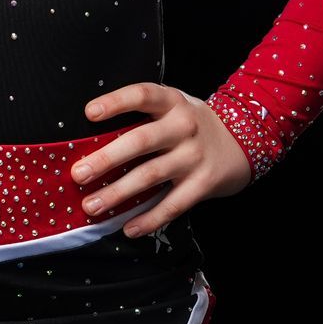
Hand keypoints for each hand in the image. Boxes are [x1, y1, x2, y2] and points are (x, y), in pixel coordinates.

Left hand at [72, 83, 252, 238]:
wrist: (244, 140)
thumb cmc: (189, 124)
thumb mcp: (170, 108)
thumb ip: (139, 117)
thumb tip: (88, 142)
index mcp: (171, 102)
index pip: (141, 95)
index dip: (115, 102)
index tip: (89, 113)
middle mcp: (183, 126)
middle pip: (140, 141)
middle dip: (106, 159)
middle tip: (78, 174)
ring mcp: (194, 156)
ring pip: (151, 175)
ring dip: (118, 193)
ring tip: (91, 206)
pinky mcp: (204, 183)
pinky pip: (173, 204)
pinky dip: (149, 218)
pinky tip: (128, 228)